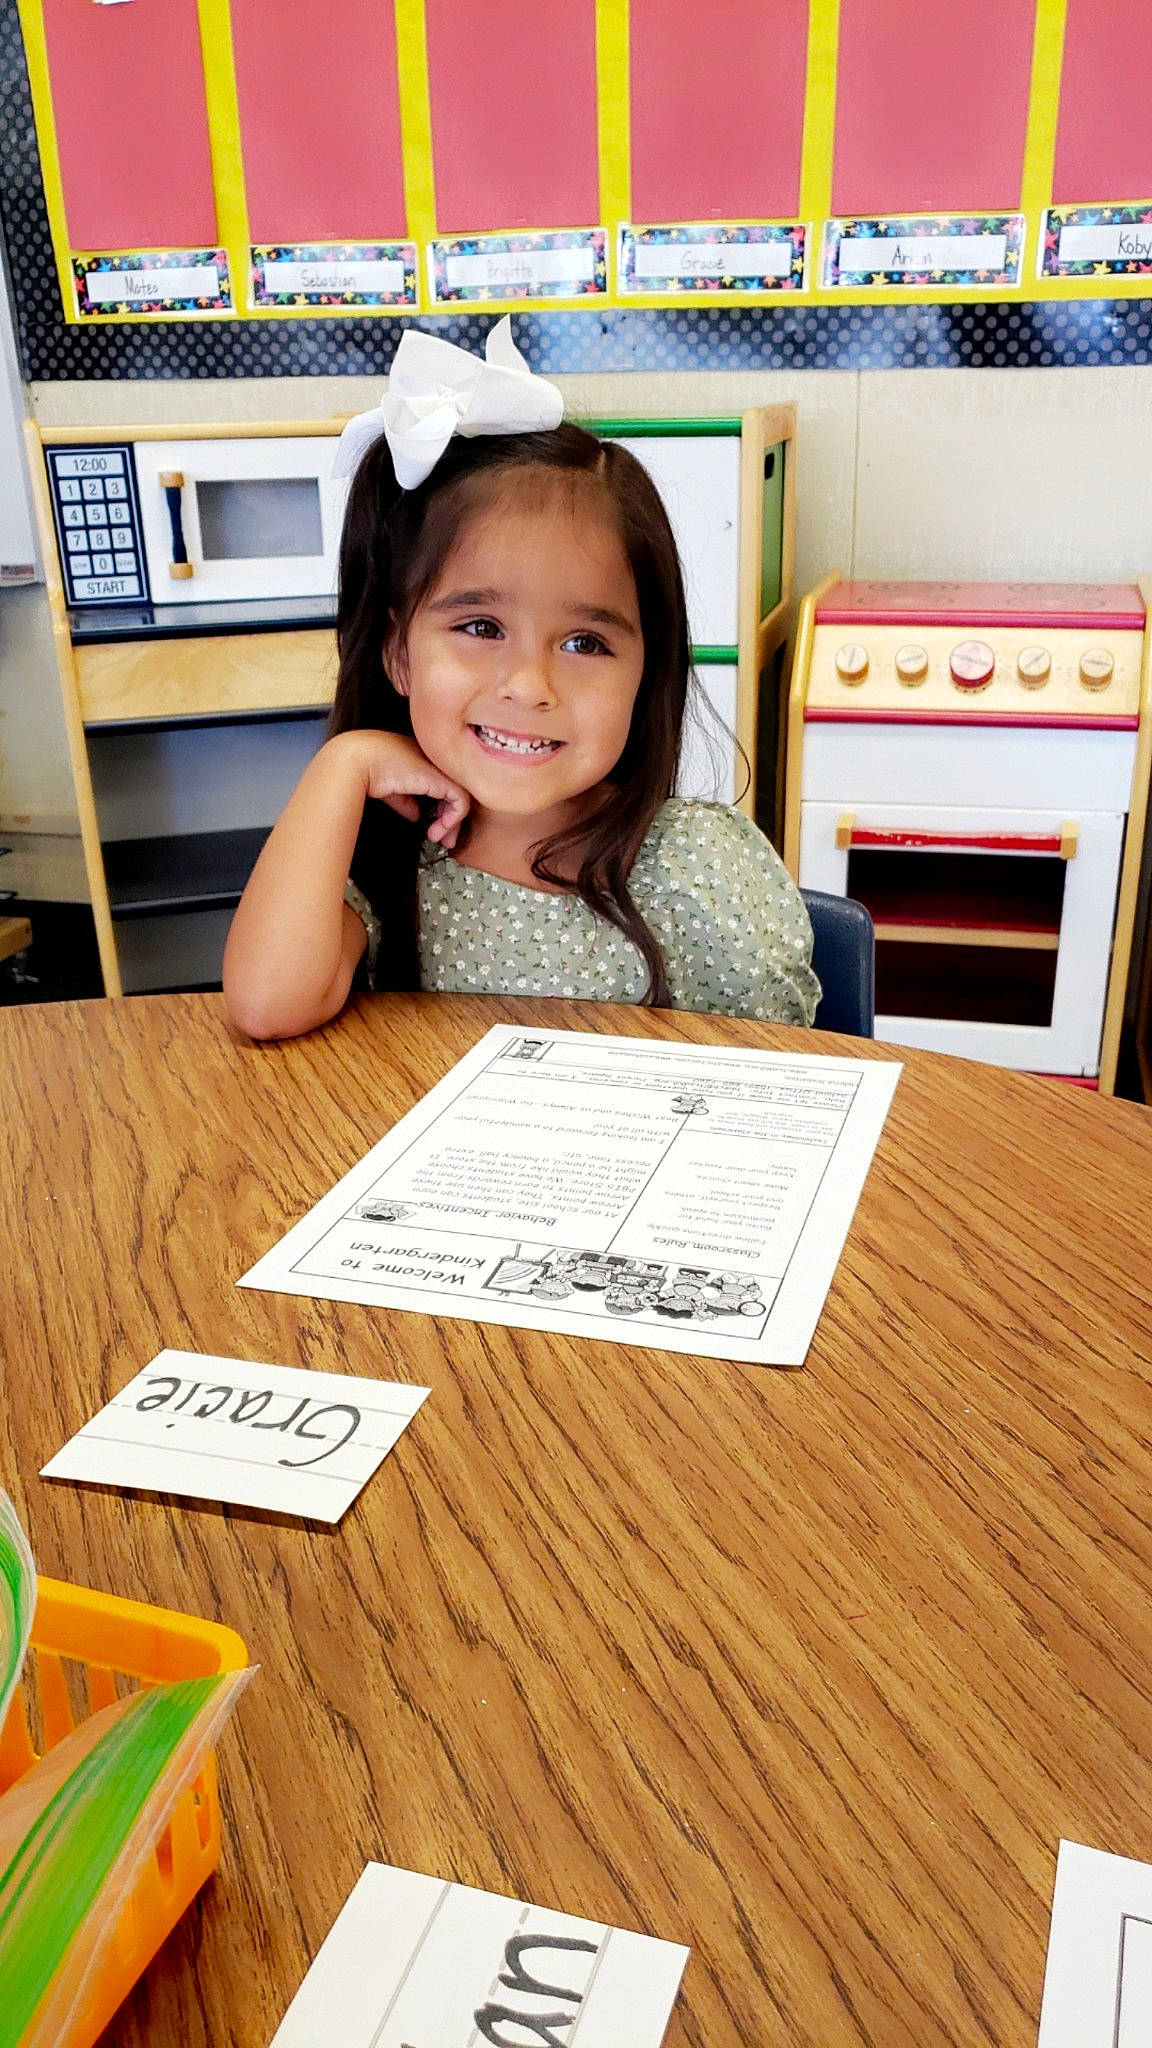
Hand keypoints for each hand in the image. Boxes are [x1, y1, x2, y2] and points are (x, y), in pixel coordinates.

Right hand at [338, 729, 471, 850]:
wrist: (358, 761)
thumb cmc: (367, 770)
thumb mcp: (390, 789)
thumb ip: (405, 800)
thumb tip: (415, 815)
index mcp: (422, 760)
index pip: (442, 786)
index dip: (442, 809)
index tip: (433, 830)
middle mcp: (434, 762)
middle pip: (455, 792)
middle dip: (452, 820)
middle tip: (446, 842)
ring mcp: (440, 768)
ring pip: (462, 798)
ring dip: (452, 824)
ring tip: (439, 839)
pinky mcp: (442, 778)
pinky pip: (461, 802)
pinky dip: (453, 820)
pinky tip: (438, 830)